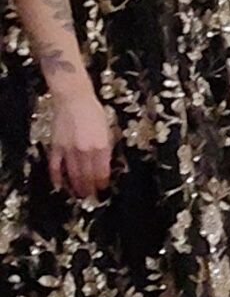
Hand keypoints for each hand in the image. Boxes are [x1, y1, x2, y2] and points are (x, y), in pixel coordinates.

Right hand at [42, 83, 110, 200]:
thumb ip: (106, 147)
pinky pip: (56, 166)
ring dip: (77, 186)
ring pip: (73, 174)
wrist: (74, 99)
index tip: (103, 188)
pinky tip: (59, 186)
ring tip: (80, 195)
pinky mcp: (56, 146)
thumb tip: (105, 163)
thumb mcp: (107, 130)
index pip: (102, 171)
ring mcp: (69, 150)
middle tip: (92, 197)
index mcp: (101, 147)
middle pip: (88, 176)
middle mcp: (86, 151)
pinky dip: (57, 177)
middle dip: (90, 188)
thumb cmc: (94, 112)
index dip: (102, 182)